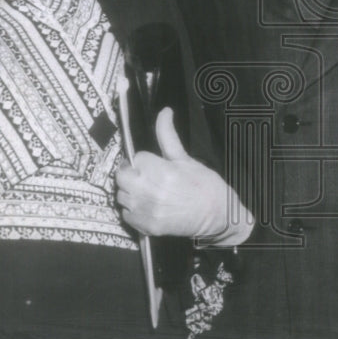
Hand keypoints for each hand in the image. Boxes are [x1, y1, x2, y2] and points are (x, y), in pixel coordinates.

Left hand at [115, 108, 253, 244]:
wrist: (216, 216)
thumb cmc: (204, 185)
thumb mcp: (186, 158)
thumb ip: (168, 136)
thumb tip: (164, 111)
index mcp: (161, 171)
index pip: (137, 157)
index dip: (147, 160)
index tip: (157, 165)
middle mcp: (149, 191)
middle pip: (122, 175)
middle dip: (133, 173)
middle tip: (147, 176)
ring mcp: (146, 210)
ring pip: (121, 194)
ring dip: (131, 190)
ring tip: (148, 191)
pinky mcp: (145, 226)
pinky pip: (126, 214)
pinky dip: (133, 209)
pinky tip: (148, 206)